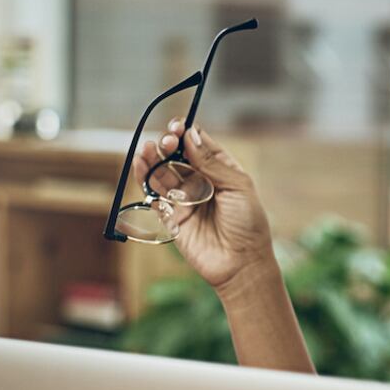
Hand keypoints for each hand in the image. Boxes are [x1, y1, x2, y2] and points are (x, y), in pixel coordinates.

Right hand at [130, 119, 275, 291]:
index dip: (186, 134)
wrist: (241, 263)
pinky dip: (145, 179)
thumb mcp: (237, 186)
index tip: (177, 127)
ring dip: (153, 159)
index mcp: (221, 170)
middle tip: (165, 142)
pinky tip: (141, 165)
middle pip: (177, 156)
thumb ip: (211, 162)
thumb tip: (190, 135)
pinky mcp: (171, 217)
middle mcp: (201, 182)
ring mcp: (185, 199)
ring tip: (148, 149)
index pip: (198, 145)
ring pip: (163, 173)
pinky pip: (154, 195)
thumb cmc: (248, 223)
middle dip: (168, 145)